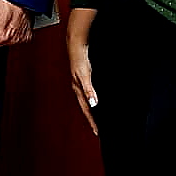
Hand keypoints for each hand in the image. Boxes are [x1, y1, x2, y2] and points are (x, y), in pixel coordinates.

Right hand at [65, 7, 98, 133]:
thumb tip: (93, 103)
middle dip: (92, 119)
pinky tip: (98, 100)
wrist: (76, 44)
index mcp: (78, 89)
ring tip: (99, 118)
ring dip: (93, 110)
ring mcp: (82, 83)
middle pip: (86, 108)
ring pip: (88, 101)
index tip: (97, 131)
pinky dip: (94, 99)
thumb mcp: (84, 75)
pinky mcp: (85, 78)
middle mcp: (79, 88)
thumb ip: (89, 90)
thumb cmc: (79, 59)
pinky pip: (90, 93)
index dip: (92, 121)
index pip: (86, 110)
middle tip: (98, 130)